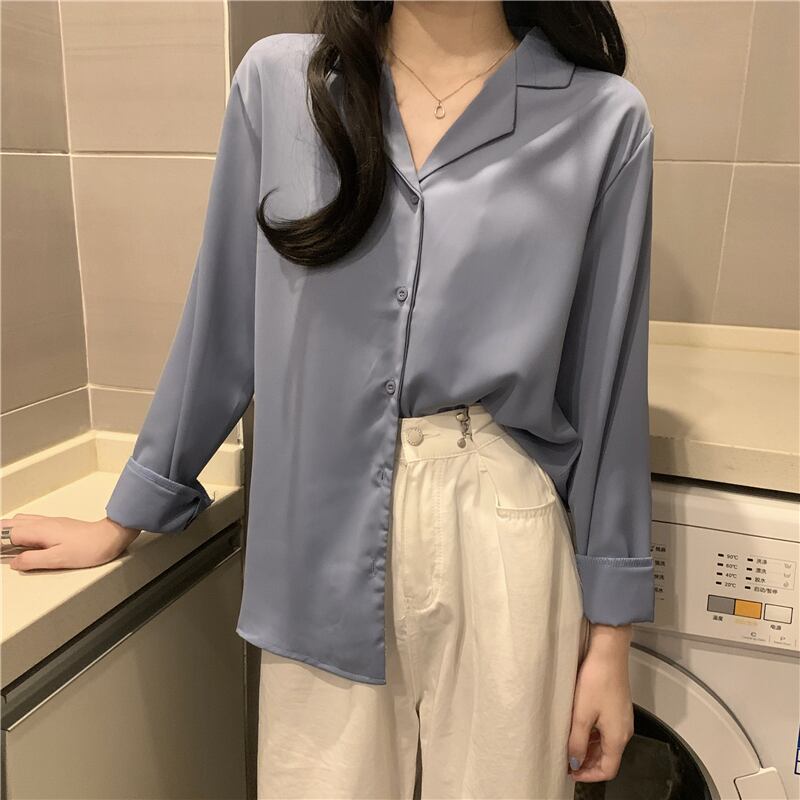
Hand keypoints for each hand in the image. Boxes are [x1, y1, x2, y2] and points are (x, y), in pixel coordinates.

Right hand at [2, 514, 140, 570]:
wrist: (109, 537)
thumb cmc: (88, 548)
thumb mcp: (57, 559)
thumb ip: (32, 560)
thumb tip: (14, 563)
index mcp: (39, 530)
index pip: (8, 534)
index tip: (0, 554)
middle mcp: (42, 523)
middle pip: (11, 524)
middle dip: (1, 534)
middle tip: (1, 549)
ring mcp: (50, 522)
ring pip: (21, 521)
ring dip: (9, 530)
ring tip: (5, 545)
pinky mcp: (58, 525)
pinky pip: (32, 523)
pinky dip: (21, 529)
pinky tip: (24, 540)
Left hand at [567, 622, 633, 781]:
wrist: (609, 653)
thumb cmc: (597, 680)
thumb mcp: (581, 714)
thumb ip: (577, 741)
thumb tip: (574, 762)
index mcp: (618, 737)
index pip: (608, 770)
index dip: (589, 775)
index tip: (571, 773)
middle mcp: (624, 731)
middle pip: (608, 759)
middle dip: (588, 764)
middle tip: (567, 761)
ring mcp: (622, 718)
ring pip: (607, 744)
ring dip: (590, 749)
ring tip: (570, 746)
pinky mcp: (618, 707)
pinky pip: (607, 730)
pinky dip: (594, 736)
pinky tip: (580, 729)